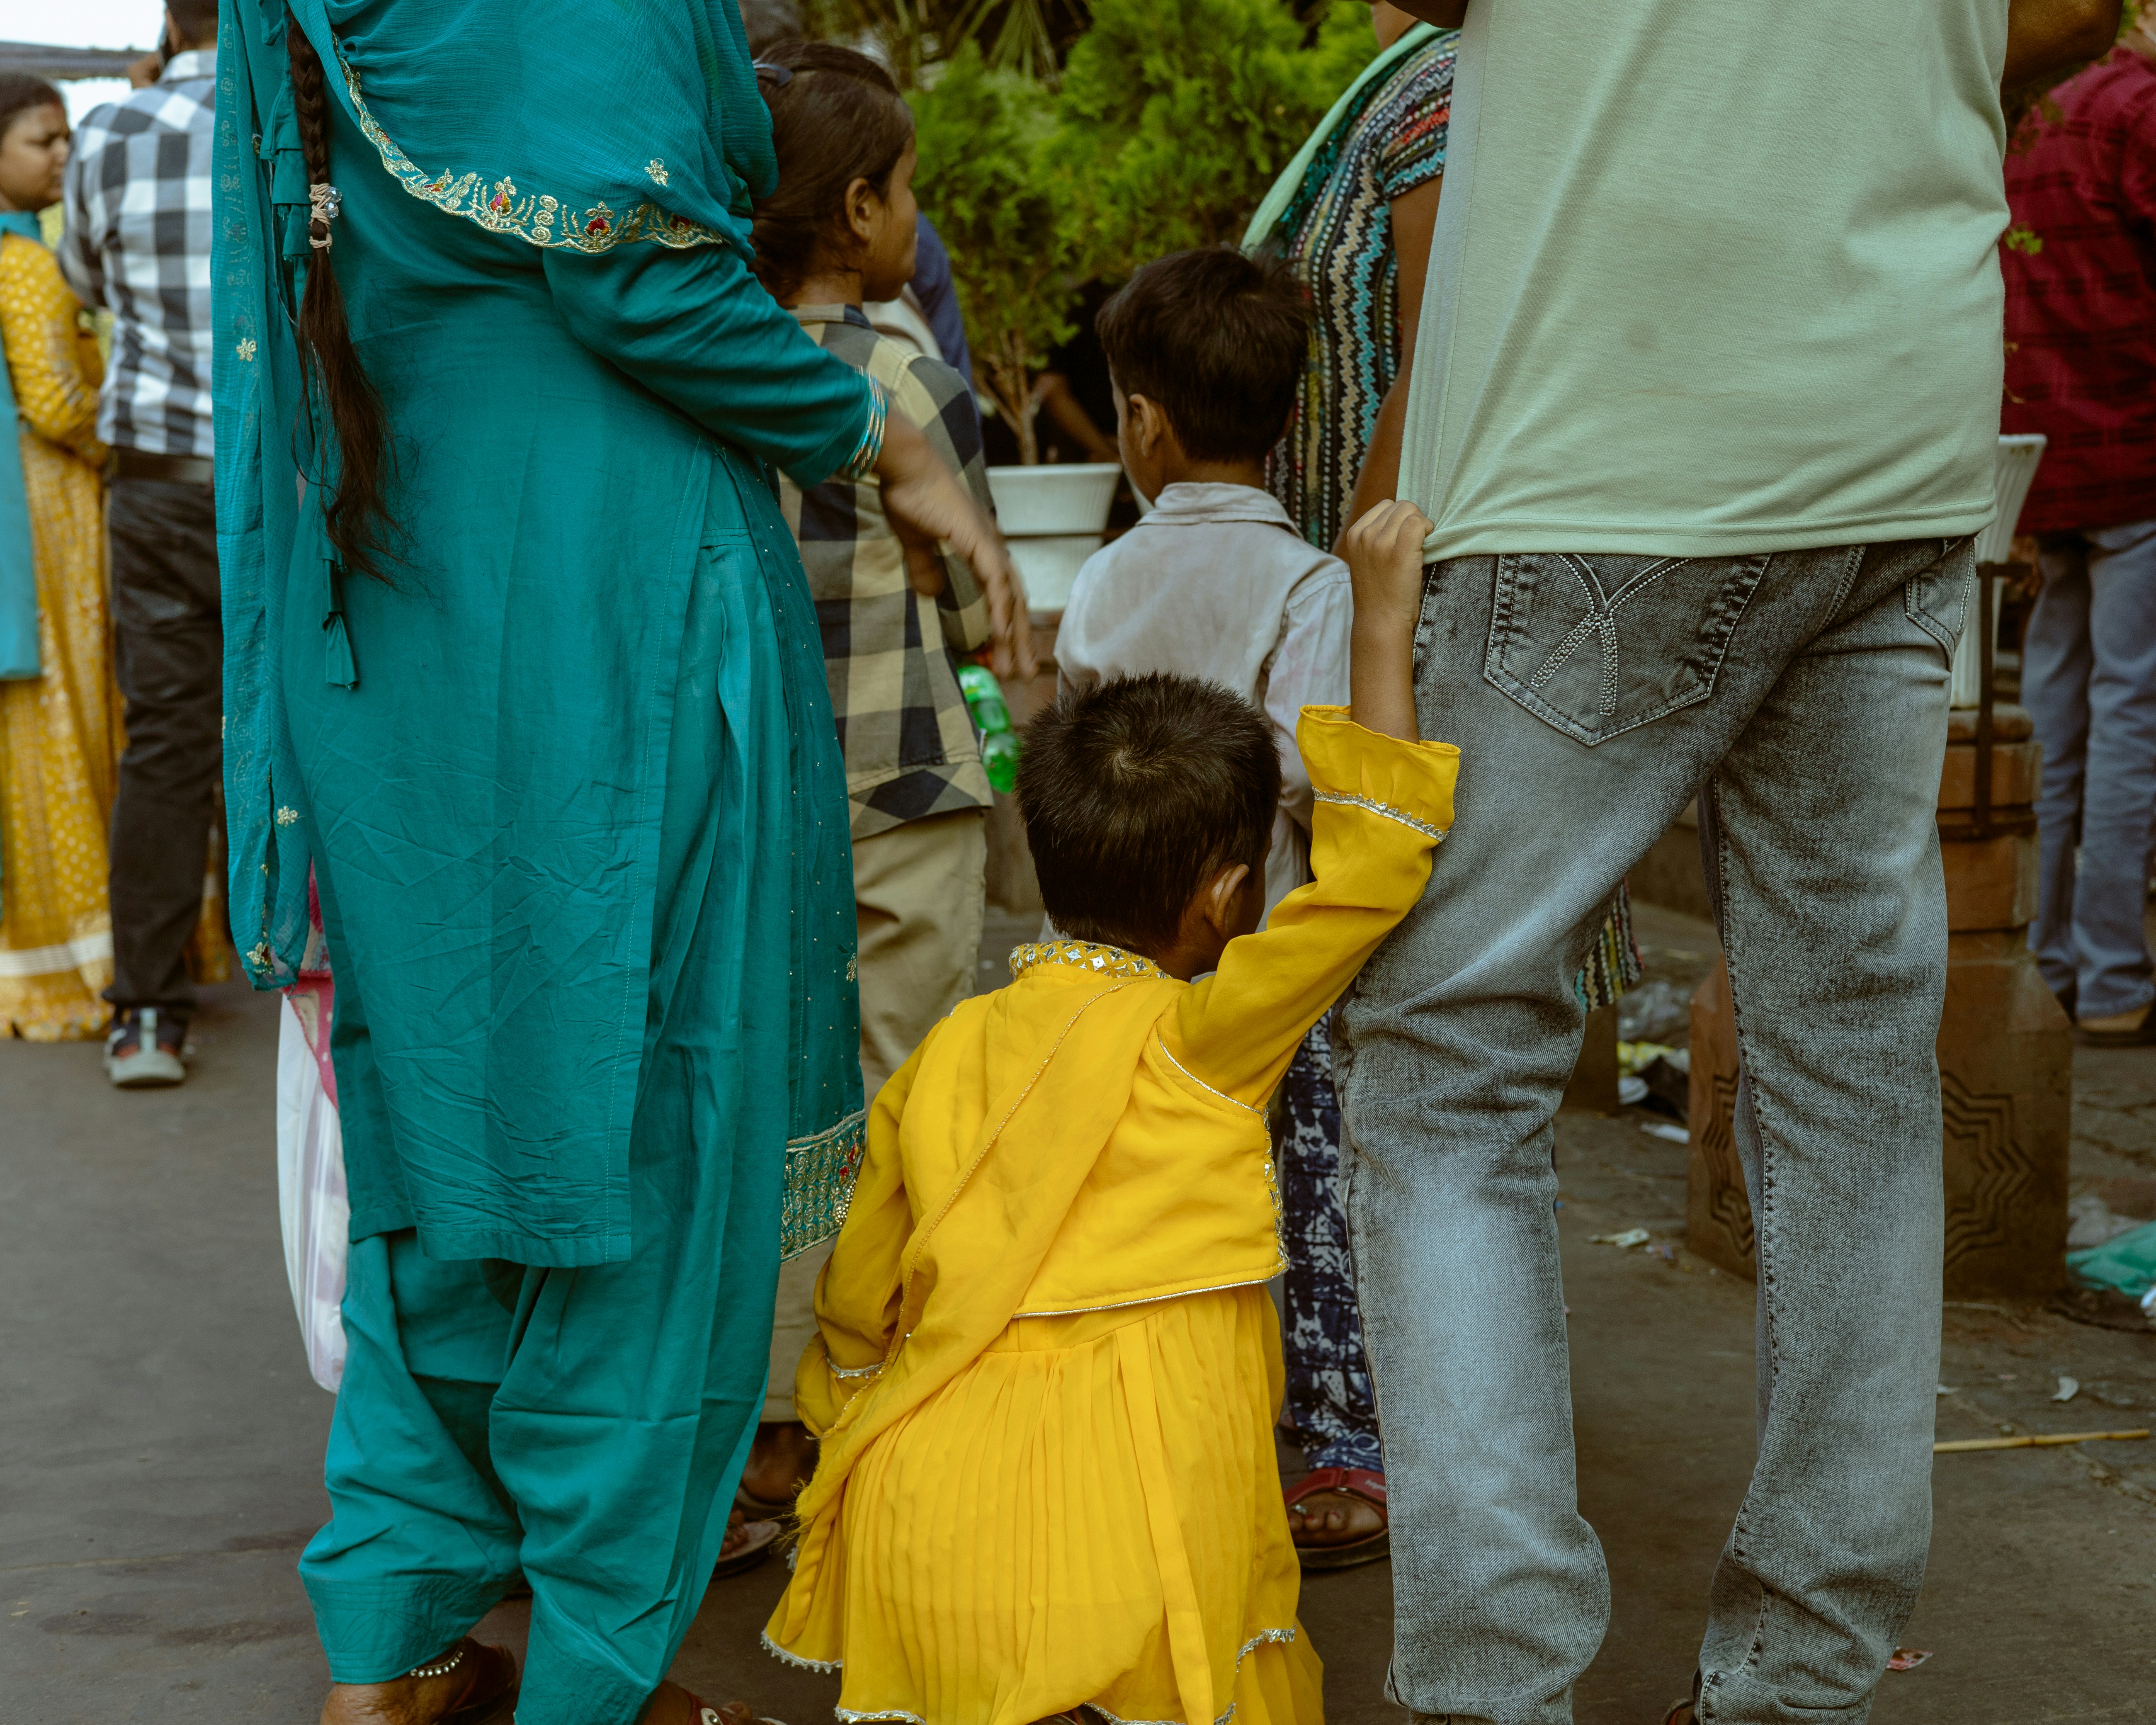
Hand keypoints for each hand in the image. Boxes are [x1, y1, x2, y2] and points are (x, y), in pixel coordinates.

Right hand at [876, 413, 1036, 677]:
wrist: (906, 466)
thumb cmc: (908, 496)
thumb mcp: (916, 542)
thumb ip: (925, 567)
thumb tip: (931, 593)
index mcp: (981, 548)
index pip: (1002, 594)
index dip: (1006, 624)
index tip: (1005, 655)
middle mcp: (992, 547)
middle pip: (1014, 603)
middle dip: (1019, 641)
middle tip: (1023, 674)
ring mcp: (989, 544)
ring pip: (1010, 598)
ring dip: (1014, 635)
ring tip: (1016, 667)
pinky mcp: (979, 541)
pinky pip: (996, 583)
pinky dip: (1000, 609)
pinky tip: (1001, 635)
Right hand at [1341, 498, 1432, 635]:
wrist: (1380, 621)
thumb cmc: (1380, 593)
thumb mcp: (1367, 559)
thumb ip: (1376, 537)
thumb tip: (1404, 517)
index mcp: (1354, 534)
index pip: (1385, 506)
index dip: (1400, 518)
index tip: (1403, 538)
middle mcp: (1364, 535)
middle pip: (1399, 505)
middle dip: (1412, 520)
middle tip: (1415, 544)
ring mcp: (1380, 542)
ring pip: (1410, 511)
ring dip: (1422, 525)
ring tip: (1419, 547)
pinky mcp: (1399, 551)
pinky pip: (1418, 523)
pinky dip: (1427, 530)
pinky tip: (1426, 546)